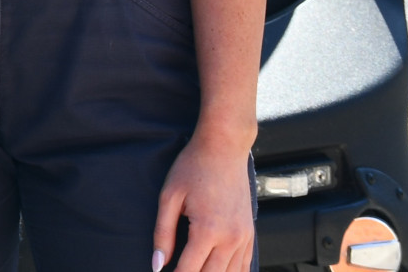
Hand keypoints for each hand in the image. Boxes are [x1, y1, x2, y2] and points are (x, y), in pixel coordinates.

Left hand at [153, 126, 255, 270]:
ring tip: (194, 270)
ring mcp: (244, 237)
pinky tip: (216, 271)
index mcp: (208, 230)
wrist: (224, 148)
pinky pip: (245, 265)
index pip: (189, 270)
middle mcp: (231, 238)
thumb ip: (162, 234)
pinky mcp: (250, 233)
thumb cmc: (193, 167)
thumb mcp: (169, 197)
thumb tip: (157, 264)